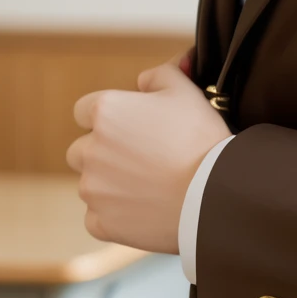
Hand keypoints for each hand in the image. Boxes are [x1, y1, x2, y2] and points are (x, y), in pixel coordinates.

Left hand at [67, 60, 228, 253]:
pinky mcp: (101, 222)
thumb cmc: (201, 138)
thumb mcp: (186, 91)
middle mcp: (89, 149)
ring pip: (91, 184)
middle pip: (82, 149)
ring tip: (151, 186)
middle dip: (105, 153)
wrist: (214, 194)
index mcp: (105, 112)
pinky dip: (116, 215)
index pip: (84, 111)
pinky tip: (145, 209)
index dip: (108, 118)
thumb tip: (144, 79)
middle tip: (143, 159)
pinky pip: (97, 218)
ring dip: (111, 185)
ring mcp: (92, 189)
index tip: (130, 128)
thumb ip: (158, 75)